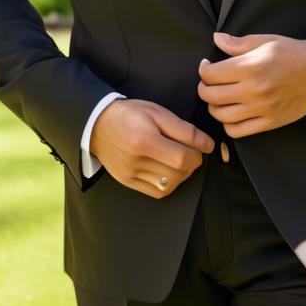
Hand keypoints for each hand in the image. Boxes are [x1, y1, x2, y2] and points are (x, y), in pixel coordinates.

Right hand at [89, 98, 214, 198]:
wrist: (98, 124)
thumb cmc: (130, 114)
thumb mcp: (158, 112)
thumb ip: (184, 130)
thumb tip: (207, 144)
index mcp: (145, 140)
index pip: (182, 157)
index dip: (199, 152)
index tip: (203, 145)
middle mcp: (136, 161)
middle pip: (178, 172)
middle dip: (192, 162)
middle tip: (191, 149)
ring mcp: (131, 174)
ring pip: (170, 184)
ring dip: (183, 173)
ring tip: (179, 158)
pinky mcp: (128, 182)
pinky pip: (157, 192)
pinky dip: (169, 183)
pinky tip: (168, 169)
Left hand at [198, 32, 305, 137]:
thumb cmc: (291, 53)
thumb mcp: (264, 41)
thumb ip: (237, 43)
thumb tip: (216, 38)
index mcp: (250, 67)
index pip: (211, 75)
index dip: (203, 69)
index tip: (206, 65)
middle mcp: (253, 90)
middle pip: (211, 96)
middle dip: (204, 88)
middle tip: (208, 82)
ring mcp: (261, 109)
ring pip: (221, 116)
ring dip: (213, 107)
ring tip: (218, 97)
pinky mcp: (269, 123)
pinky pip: (237, 131)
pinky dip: (228, 124)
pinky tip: (231, 113)